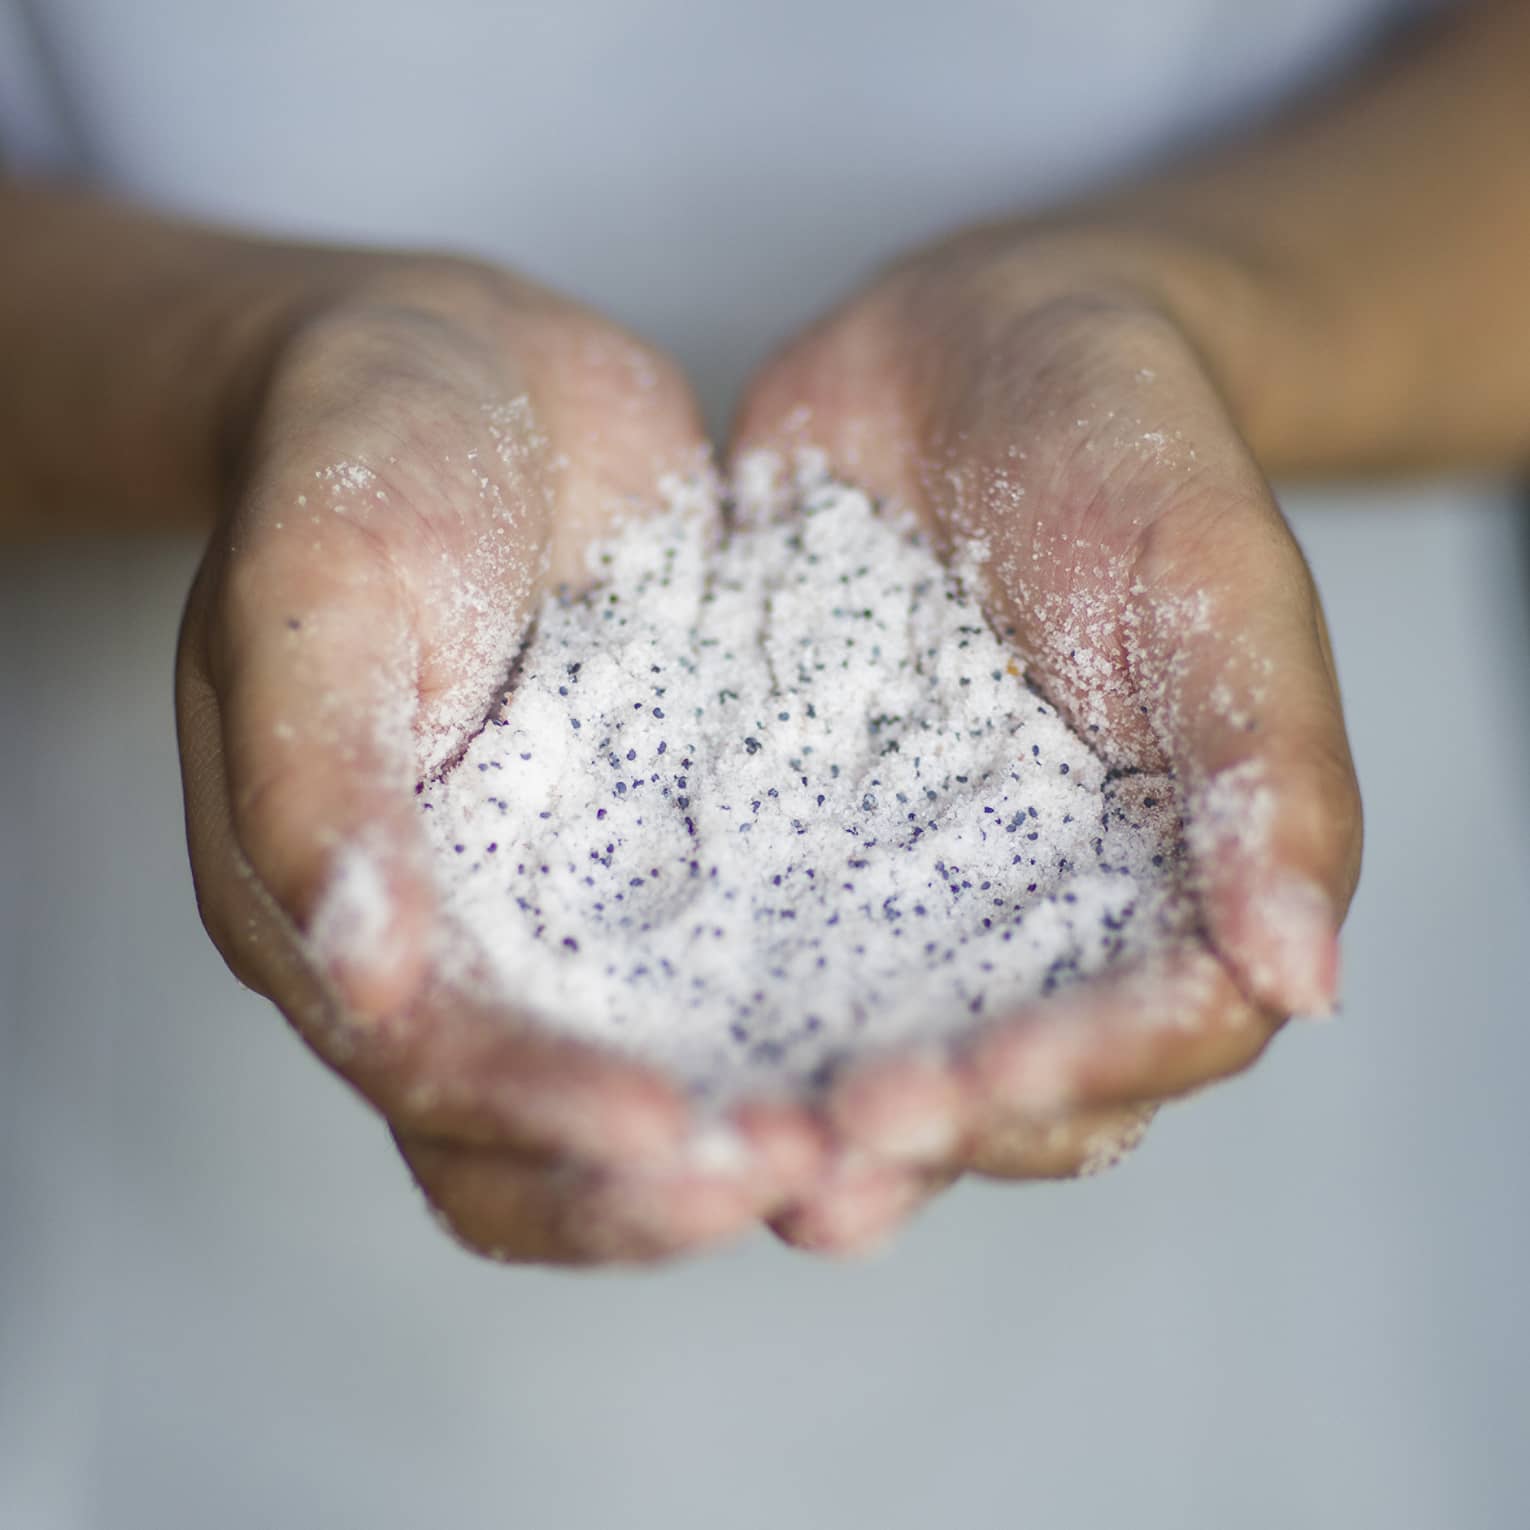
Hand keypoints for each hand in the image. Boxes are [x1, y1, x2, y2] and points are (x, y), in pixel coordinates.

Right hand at [177, 257, 823, 1262]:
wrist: (464, 369)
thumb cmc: (354, 458)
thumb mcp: (312, 592)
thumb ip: (317, 783)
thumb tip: (364, 978)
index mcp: (342, 912)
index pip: (436, 1082)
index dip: (544, 1127)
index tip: (674, 1139)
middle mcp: (467, 942)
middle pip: (549, 1141)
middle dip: (667, 1179)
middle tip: (807, 1170)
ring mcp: (581, 899)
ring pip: (668, 1072)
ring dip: (762, 1123)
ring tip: (886, 1131)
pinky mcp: (683, 841)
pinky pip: (755, 954)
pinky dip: (825, 1009)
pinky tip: (935, 1014)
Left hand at [732, 232, 1362, 1250]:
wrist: (979, 349)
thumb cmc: (1134, 450)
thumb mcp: (1218, 581)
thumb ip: (1267, 772)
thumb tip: (1306, 978)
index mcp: (1164, 887)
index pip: (1143, 1037)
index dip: (1072, 1078)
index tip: (976, 1085)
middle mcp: (1027, 918)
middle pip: (989, 1084)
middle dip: (915, 1136)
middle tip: (822, 1168)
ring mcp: (897, 885)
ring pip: (856, 1038)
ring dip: (796, 1111)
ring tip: (716, 1156)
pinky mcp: (787, 832)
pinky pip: (738, 929)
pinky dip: (691, 991)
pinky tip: (614, 1028)